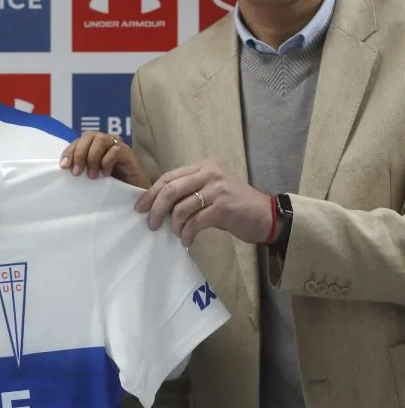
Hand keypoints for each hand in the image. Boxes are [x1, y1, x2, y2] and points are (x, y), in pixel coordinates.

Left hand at [59, 131, 150, 188]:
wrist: (132, 193)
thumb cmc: (110, 184)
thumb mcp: (90, 174)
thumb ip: (80, 167)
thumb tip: (63, 166)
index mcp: (94, 144)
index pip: (78, 140)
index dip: (69, 151)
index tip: (64, 166)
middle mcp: (106, 141)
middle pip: (88, 136)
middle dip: (79, 154)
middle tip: (77, 173)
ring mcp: (118, 145)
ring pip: (101, 139)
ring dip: (92, 158)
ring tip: (92, 175)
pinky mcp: (128, 152)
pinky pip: (115, 150)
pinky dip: (107, 162)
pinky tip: (106, 174)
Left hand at [134, 159, 272, 246]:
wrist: (267, 216)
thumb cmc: (235, 205)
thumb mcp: (211, 190)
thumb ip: (188, 192)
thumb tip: (157, 205)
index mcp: (203, 166)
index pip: (169, 177)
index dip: (151, 193)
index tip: (139, 207)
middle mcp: (209, 173)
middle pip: (170, 190)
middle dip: (156, 209)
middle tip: (151, 224)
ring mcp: (217, 189)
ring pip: (181, 208)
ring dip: (174, 225)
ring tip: (176, 234)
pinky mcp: (223, 207)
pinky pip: (194, 222)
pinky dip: (187, 233)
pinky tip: (187, 241)